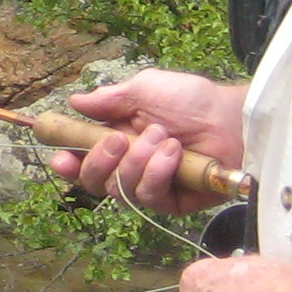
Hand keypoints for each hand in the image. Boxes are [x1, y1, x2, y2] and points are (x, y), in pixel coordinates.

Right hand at [47, 72, 248, 215]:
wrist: (232, 119)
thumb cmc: (192, 100)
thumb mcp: (145, 89)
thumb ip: (109, 99)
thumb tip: (75, 101)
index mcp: (118, 138)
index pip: (83, 158)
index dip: (67, 161)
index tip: (59, 157)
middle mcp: (130, 164)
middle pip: (93, 181)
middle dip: (98, 161)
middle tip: (117, 139)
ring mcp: (150, 184)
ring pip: (119, 190)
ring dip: (136, 161)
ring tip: (163, 138)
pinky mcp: (172, 202)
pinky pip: (148, 196)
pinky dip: (157, 172)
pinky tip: (174, 153)